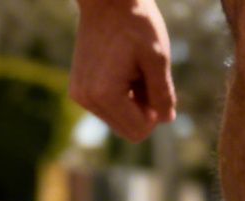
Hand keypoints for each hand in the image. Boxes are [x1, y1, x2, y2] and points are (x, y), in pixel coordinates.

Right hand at [71, 0, 176, 141]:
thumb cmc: (135, 24)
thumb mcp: (158, 59)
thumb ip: (163, 94)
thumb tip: (166, 120)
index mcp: (104, 95)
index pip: (139, 131)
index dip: (155, 114)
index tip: (155, 85)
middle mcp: (86, 99)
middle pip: (127, 130)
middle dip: (143, 110)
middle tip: (145, 76)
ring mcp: (79, 94)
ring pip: (118, 119)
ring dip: (133, 102)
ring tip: (133, 70)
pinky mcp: (79, 88)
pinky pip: (108, 107)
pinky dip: (121, 95)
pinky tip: (122, 69)